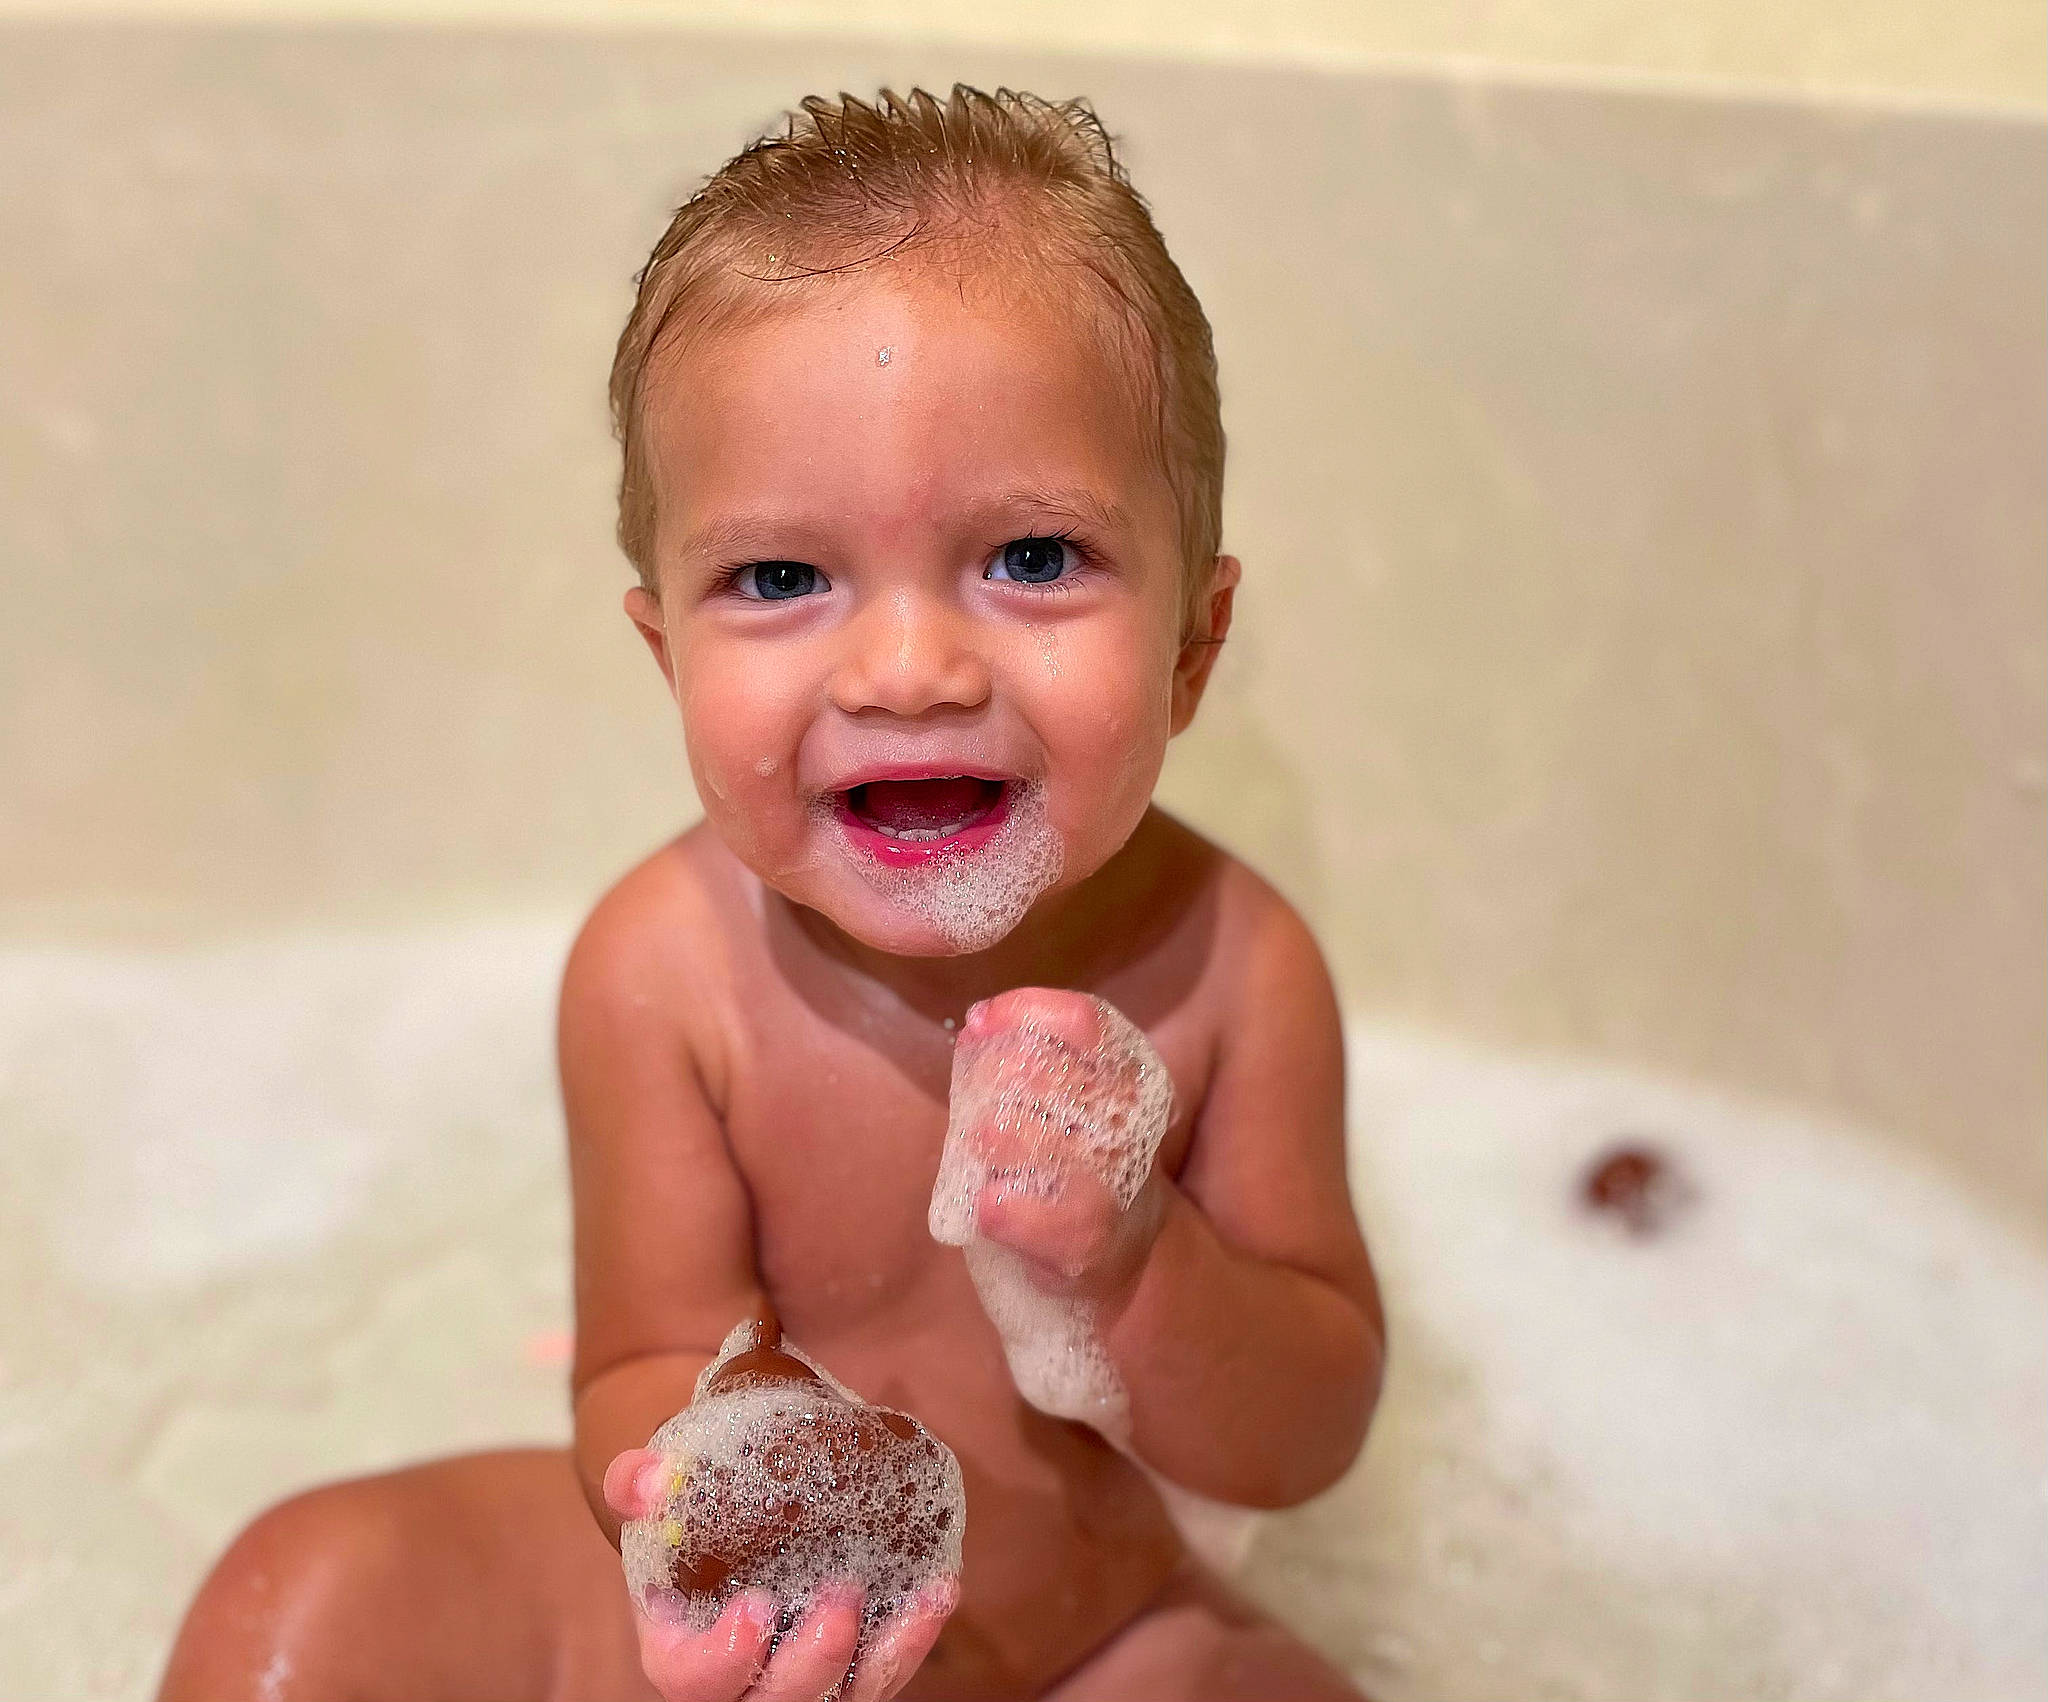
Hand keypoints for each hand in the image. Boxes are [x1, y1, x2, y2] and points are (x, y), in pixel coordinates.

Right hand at [603, 1449, 957, 1701]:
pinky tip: (939, 1590)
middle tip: (843, 1597)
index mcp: (682, 1651)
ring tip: (922, 1602)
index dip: (725, 1658)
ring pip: (845, 1700)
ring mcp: (803, 1679)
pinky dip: (915, 1636)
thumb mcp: (656, 1498)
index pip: (693, 1683)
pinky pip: (886, 1670)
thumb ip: (639, 1484)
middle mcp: (744, 1681)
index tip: (757, 1607)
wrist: (729, 1519)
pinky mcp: (850, 1666)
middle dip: (815, 1664)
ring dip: (888, 1657)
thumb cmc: (688, 1517)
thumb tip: (651, 1477)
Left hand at [945, 988, 1171, 1304]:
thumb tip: (974, 1027)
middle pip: (1066, 1078)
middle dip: (1006, 1079)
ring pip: (1058, 1147)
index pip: (1087, 1022)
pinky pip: (1050, 1220)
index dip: (1029, 1011)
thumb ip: (1021, 1067)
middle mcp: (1132, 1125)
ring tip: (980, 1143)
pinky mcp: (1094, 1245)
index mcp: (1125, 1077)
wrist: (1116, 1259)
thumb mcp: (1058, 1104)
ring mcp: (1118, 1186)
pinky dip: (1010, 1210)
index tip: (978, 1021)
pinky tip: (988, 1205)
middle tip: (975, 1101)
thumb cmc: (1068, 1166)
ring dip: (1007, 1140)